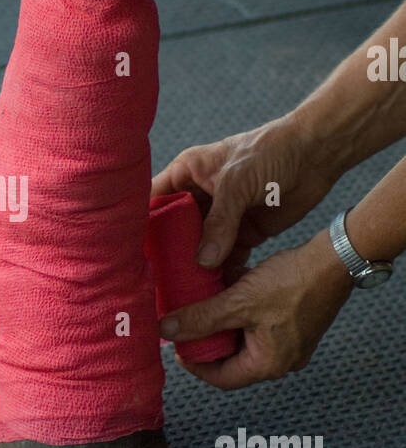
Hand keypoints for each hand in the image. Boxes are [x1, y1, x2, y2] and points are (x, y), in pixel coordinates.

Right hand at [151, 114, 337, 280]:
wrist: (315, 154)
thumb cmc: (270, 152)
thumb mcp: (237, 182)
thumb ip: (219, 221)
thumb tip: (203, 261)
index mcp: (186, 174)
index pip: (153, 202)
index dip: (140, 226)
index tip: (131, 254)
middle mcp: (199, 197)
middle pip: (173, 231)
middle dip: (166, 255)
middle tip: (154, 283)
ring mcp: (221, 217)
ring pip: (198, 248)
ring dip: (192, 269)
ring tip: (178, 295)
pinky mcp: (243, 233)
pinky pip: (226, 258)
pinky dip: (221, 274)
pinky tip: (212, 294)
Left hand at [159, 230, 352, 388]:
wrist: (334, 259)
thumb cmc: (291, 282)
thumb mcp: (239, 301)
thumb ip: (201, 317)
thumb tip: (166, 329)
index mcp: (269, 365)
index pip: (221, 378)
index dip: (195, 365)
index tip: (176, 346)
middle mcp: (283, 361)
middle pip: (233, 361)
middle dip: (208, 343)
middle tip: (187, 325)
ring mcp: (292, 344)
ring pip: (246, 341)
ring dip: (224, 325)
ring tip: (204, 306)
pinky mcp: (297, 326)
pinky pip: (260, 328)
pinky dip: (242, 315)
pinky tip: (229, 293)